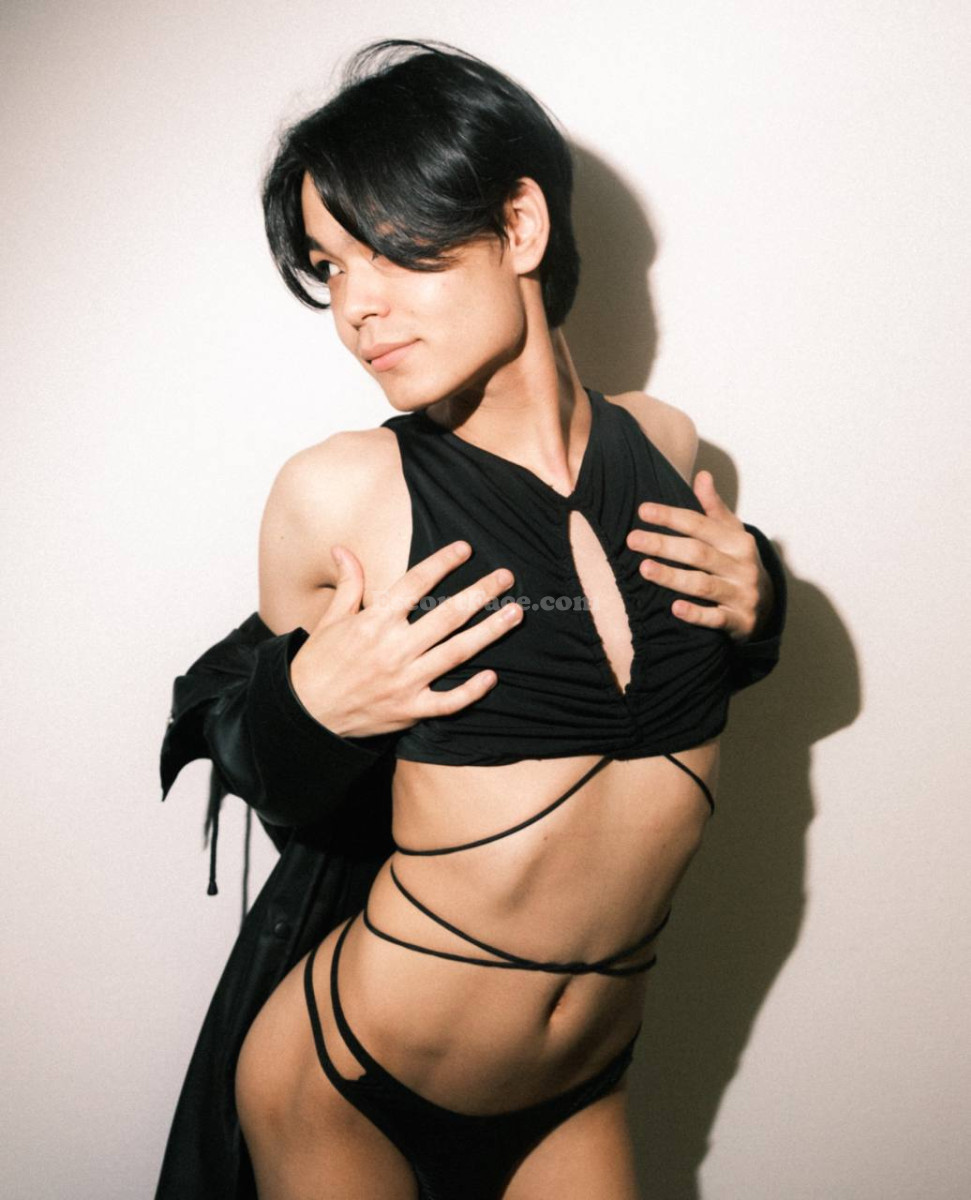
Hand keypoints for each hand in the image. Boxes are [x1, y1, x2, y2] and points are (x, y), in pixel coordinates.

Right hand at [289, 541, 522, 738]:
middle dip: (481, 592)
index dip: (443, 563)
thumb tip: (343, 548)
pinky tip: (494, 676)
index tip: (465, 549)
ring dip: (489, 632)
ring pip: (457, 652)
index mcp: (375, 621)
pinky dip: (472, 691)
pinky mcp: (410, 709)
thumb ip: (348, 584)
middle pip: (448, 614)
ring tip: (515, 613)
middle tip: (507, 576)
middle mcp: (394, 648)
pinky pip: (449, 701)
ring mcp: (405, 681)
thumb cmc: (318, 663)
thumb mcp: (331, 619)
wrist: (306, 713)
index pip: (416, 583)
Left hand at [627, 471, 773, 641]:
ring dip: (673, 577)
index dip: (672, 517)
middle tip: (633, 539)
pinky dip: (696, 614)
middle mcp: (741, 566)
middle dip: (664, 545)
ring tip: (644, 568)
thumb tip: (702, 475)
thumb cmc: (738, 564)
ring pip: (703, 585)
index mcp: (737, 541)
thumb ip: (714, 508)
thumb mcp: (732, 535)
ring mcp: (741, 594)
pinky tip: (674, 608)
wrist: (766, 606)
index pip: (700, 525)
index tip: (643, 511)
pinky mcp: (739, 621)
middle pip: (698, 553)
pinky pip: (715, 618)